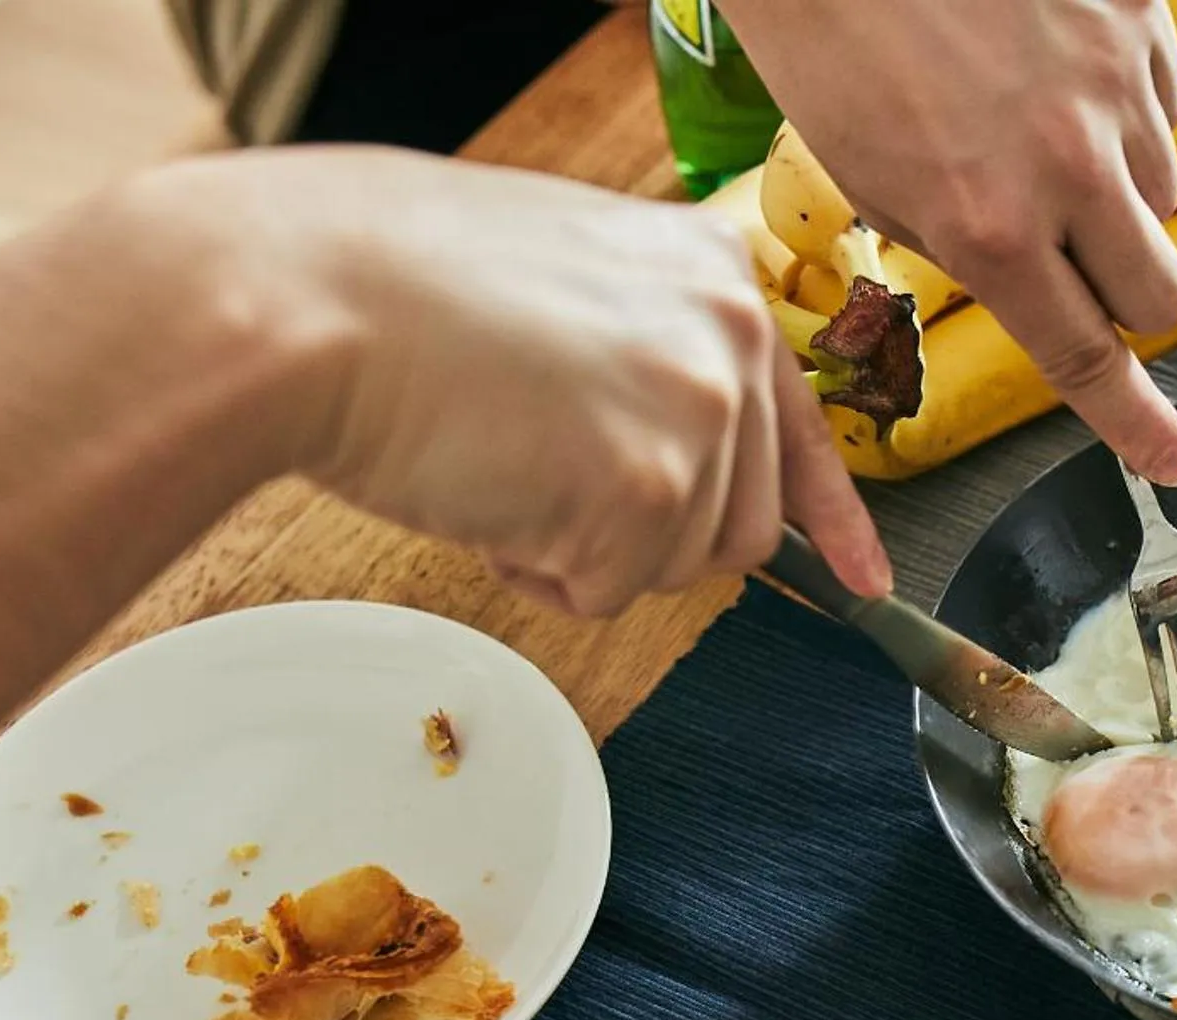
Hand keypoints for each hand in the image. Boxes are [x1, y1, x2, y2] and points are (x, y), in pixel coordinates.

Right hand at [155, 147, 889, 614]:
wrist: (308, 299)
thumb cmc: (395, 289)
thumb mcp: (570, 286)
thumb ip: (652, 355)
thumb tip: (694, 456)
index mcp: (713, 271)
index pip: (802, 423)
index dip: (833, 518)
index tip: (868, 581)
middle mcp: (729, 333)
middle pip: (742, 522)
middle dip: (646, 530)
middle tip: (539, 464)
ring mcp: (698, 412)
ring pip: (680, 565)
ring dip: (587, 548)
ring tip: (500, 458)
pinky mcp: (649, 492)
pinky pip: (609, 591)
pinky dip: (540, 569)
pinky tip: (485, 488)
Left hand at [726, 0, 1176, 483]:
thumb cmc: (833, 39)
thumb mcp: (874, 180)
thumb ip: (969, 249)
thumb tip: (1039, 288)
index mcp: (989, 229)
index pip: (1086, 357)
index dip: (1134, 422)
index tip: (1172, 462)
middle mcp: (1069, 166)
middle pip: (1159, 295)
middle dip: (1128, 298)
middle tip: (1080, 263)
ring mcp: (1116, 82)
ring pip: (1163, 193)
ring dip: (1118, 189)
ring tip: (1033, 127)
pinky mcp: (1139, 10)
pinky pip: (1164, 95)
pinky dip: (1122, 100)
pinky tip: (1051, 64)